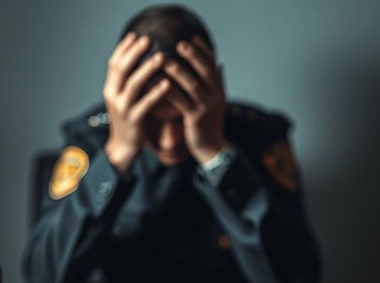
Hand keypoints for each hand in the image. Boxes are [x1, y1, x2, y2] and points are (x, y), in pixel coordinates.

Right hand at [103, 33, 170, 174]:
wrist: (123, 147)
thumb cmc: (127, 120)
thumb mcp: (122, 98)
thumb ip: (126, 82)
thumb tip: (136, 60)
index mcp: (109, 88)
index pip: (114, 63)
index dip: (124, 48)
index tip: (136, 34)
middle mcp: (113, 96)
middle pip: (122, 69)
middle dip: (135, 53)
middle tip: (148, 40)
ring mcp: (123, 108)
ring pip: (134, 84)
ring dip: (147, 69)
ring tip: (161, 57)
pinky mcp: (134, 120)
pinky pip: (146, 104)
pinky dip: (156, 92)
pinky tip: (167, 83)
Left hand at [163, 37, 227, 163]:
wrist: (211, 148)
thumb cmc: (210, 124)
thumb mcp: (218, 101)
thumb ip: (218, 82)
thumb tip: (220, 63)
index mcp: (218, 89)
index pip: (212, 64)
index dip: (203, 50)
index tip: (193, 37)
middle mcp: (214, 96)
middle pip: (204, 71)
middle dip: (193, 56)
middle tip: (180, 43)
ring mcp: (205, 107)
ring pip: (192, 85)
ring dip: (178, 72)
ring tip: (166, 61)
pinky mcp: (194, 119)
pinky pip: (180, 103)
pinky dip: (170, 93)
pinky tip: (159, 85)